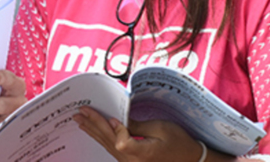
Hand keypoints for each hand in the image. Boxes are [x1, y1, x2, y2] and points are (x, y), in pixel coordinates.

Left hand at [75, 107, 203, 161]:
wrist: (190, 159)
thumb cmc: (178, 142)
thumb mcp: (160, 129)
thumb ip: (136, 126)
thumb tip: (117, 120)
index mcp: (143, 154)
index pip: (121, 142)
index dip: (115, 128)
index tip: (111, 116)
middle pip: (109, 142)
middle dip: (93, 125)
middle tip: (79, 113)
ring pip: (108, 146)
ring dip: (93, 131)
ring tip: (80, 121)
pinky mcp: (130, 161)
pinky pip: (112, 149)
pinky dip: (102, 138)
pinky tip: (93, 132)